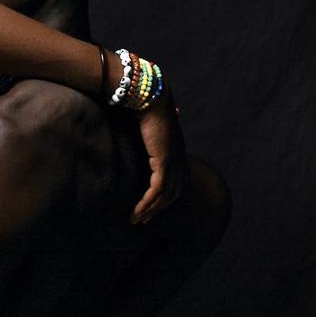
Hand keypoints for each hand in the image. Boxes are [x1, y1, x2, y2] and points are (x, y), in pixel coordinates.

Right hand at [130, 90, 185, 224]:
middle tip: (142, 220)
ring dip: (150, 211)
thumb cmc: (148, 104)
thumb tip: (178, 111)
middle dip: (157, 209)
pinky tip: (136, 212)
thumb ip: (163, 121)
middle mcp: (179, 159)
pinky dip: (147, 204)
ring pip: (165, 197)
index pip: (176, 182)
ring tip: (136, 220)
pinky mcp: (164, 163)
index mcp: (177, 151)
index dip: (165, 198)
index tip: (150, 209)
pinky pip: (157, 191)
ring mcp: (173, 162)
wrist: (151, 96)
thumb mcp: (156, 118)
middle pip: (173, 194)